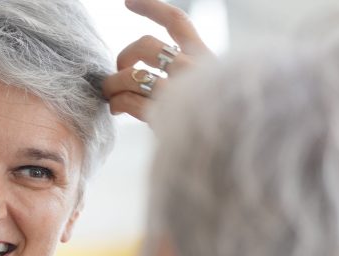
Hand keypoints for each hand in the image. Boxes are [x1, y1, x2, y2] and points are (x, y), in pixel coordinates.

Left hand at [103, 0, 211, 120]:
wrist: (228, 158)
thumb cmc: (216, 129)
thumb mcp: (210, 91)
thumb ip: (186, 76)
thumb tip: (144, 72)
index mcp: (208, 59)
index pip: (177, 21)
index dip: (151, 7)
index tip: (128, 1)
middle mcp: (195, 70)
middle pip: (146, 44)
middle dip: (125, 56)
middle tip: (119, 74)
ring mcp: (180, 91)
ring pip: (131, 74)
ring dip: (113, 84)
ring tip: (110, 95)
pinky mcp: (164, 115)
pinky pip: (128, 101)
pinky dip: (117, 103)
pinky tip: (117, 110)